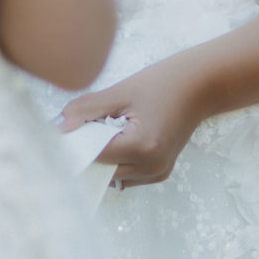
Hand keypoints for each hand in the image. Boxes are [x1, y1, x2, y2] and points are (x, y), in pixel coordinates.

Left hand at [59, 51, 208, 188]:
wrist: (200, 86)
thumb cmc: (163, 83)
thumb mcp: (121, 92)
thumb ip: (87, 110)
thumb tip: (59, 127)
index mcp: (142, 147)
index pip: (93, 155)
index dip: (74, 142)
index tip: (59, 130)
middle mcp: (151, 167)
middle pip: (101, 169)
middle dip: (86, 150)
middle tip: (80, 125)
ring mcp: (157, 173)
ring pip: (111, 176)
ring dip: (101, 157)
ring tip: (106, 128)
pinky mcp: (159, 173)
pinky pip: (125, 175)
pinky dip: (115, 160)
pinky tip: (119, 137)